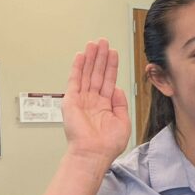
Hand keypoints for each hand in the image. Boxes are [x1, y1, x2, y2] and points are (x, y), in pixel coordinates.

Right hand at [62, 39, 130, 164]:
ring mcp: (82, 100)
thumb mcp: (123, 121)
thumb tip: (117, 88)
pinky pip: (74, 80)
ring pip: (87, 73)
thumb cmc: (108, 144)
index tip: (113, 53)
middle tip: (102, 41)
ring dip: (90, 58)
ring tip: (94, 44)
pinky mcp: (71, 101)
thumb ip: (121, 103)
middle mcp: (93, 101)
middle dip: (100, 57)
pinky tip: (81, 56)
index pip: (108, 80)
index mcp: (105, 105)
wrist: (94, 153)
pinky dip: (77, 68)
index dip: (111, 66)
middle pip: (97, 73)